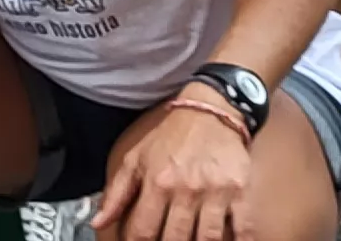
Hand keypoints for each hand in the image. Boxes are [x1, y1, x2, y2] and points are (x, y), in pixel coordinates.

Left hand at [93, 90, 254, 240]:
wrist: (209, 112)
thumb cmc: (170, 138)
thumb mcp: (135, 159)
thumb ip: (117, 193)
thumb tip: (98, 222)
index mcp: (157, 183)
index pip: (143, 231)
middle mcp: (185, 190)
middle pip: (175, 239)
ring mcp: (214, 192)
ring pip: (207, 239)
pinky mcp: (239, 192)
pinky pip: (243, 228)